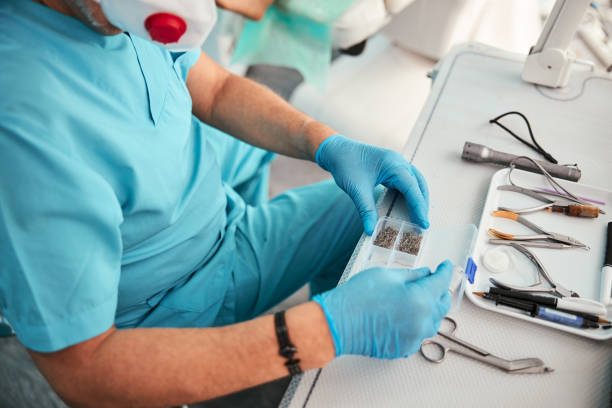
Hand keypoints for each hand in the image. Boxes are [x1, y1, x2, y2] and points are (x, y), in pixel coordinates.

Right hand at [312, 260, 452, 358]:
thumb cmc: (358, 298)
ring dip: (431, 308)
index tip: (446, 266)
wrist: (339, 323)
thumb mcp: (387, 275)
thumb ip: (412, 275)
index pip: (441, 283)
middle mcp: (422, 321)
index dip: (445, 271)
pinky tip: (409, 314)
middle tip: (434, 281)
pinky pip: (420, 334)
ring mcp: (415, 337)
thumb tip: (425, 275)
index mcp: (421, 299)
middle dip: (440, 290)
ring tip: (421, 297)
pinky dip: (419, 323)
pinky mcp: (405, 347)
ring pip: (433, 321)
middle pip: (442, 305)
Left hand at [316, 135, 428, 233]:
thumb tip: (371, 231)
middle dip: (422, 205)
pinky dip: (410, 194)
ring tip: (419, 217)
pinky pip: (406, 182)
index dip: (419, 207)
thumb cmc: (345, 164)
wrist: (336, 150)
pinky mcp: (391, 168)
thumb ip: (366, 210)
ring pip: (415, 183)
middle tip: (422, 225)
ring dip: (418, 199)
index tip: (423, 224)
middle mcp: (399, 162)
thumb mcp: (356, 189)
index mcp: (393, 164)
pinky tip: (408, 206)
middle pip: (418, 185)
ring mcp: (396, 164)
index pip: (412, 188)